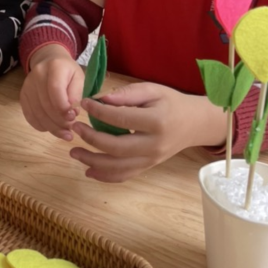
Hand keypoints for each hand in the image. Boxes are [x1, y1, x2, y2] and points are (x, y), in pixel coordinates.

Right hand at [20, 44, 83, 139]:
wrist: (49, 60)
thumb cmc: (68, 72)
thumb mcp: (79, 77)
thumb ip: (77, 93)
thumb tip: (72, 112)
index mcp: (54, 67)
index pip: (55, 90)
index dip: (63, 107)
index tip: (73, 118)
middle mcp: (37, 75)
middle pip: (46, 104)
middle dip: (59, 121)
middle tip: (71, 130)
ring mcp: (27, 86)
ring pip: (37, 113)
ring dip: (52, 127)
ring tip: (65, 134)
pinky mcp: (22, 96)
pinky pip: (29, 116)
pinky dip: (41, 126)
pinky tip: (52, 129)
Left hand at [69, 82, 225, 182]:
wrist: (193, 124)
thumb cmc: (171, 103)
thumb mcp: (152, 90)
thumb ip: (127, 93)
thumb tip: (100, 99)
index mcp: (156, 122)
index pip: (121, 119)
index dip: (99, 111)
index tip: (84, 103)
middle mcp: (154, 145)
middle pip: (117, 148)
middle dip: (91, 139)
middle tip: (75, 128)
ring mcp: (151, 160)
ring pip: (118, 167)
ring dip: (92, 162)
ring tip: (73, 153)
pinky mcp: (148, 167)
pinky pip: (125, 176)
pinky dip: (105, 176)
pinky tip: (88, 171)